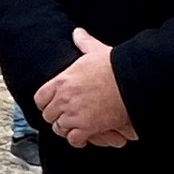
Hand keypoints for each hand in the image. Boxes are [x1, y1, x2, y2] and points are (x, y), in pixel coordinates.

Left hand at [35, 27, 137, 148]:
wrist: (132, 81)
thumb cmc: (115, 66)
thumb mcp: (95, 51)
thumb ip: (83, 43)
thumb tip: (78, 33)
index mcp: (61, 82)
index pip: (40, 98)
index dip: (46, 103)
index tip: (53, 104)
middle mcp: (63, 100)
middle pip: (49, 115)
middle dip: (57, 117)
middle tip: (66, 116)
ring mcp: (74, 115)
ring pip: (59, 128)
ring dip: (67, 128)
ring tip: (75, 126)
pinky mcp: (87, 127)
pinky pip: (74, 139)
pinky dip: (78, 140)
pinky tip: (84, 136)